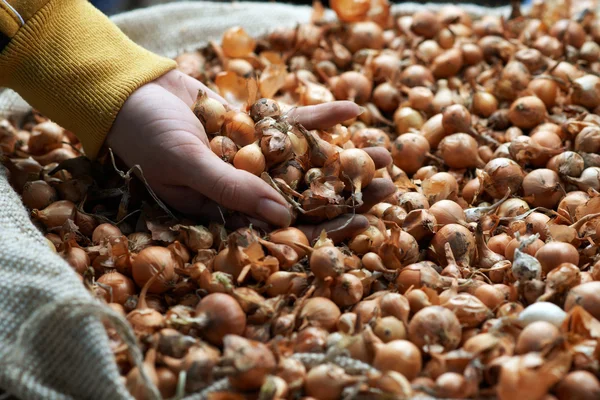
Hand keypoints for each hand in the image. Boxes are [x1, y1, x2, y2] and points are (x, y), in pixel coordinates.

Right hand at [107, 70, 394, 241]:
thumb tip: (283, 217)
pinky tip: (354, 109)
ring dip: (344, 158)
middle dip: (348, 195)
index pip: (285, 229)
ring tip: (384, 155)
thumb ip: (232, 190)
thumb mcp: (186, 164)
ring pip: (307, 162)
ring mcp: (253, 158)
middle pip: (306, 197)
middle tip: (389, 191)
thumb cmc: (145, 136)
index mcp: (227, 213)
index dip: (327, 229)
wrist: (129, 92)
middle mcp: (245, 190)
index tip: (367, 225)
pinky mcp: (256, 129)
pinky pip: (293, 125)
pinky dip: (321, 117)